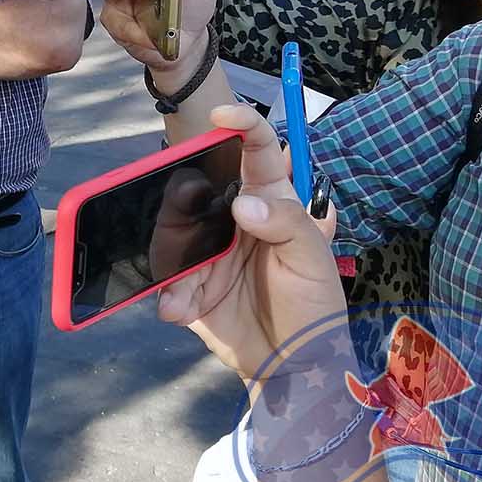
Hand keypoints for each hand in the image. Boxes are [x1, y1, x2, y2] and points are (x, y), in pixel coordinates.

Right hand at [153, 103, 344, 380]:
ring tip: (184, 285)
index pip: (257, 152)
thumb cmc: (315, 306)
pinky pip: (166, 282)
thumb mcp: (313, 259)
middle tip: (179, 206)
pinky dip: (168, 295)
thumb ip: (286, 223)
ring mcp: (208, 253)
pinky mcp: (190, 288)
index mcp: (270, 203)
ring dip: (170, 253)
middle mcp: (234, 220)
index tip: (222, 115)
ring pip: (173, 233)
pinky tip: (179, 309)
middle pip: (199, 188)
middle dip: (180, 193)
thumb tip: (243, 204)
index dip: (242, 126)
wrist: (295, 366)